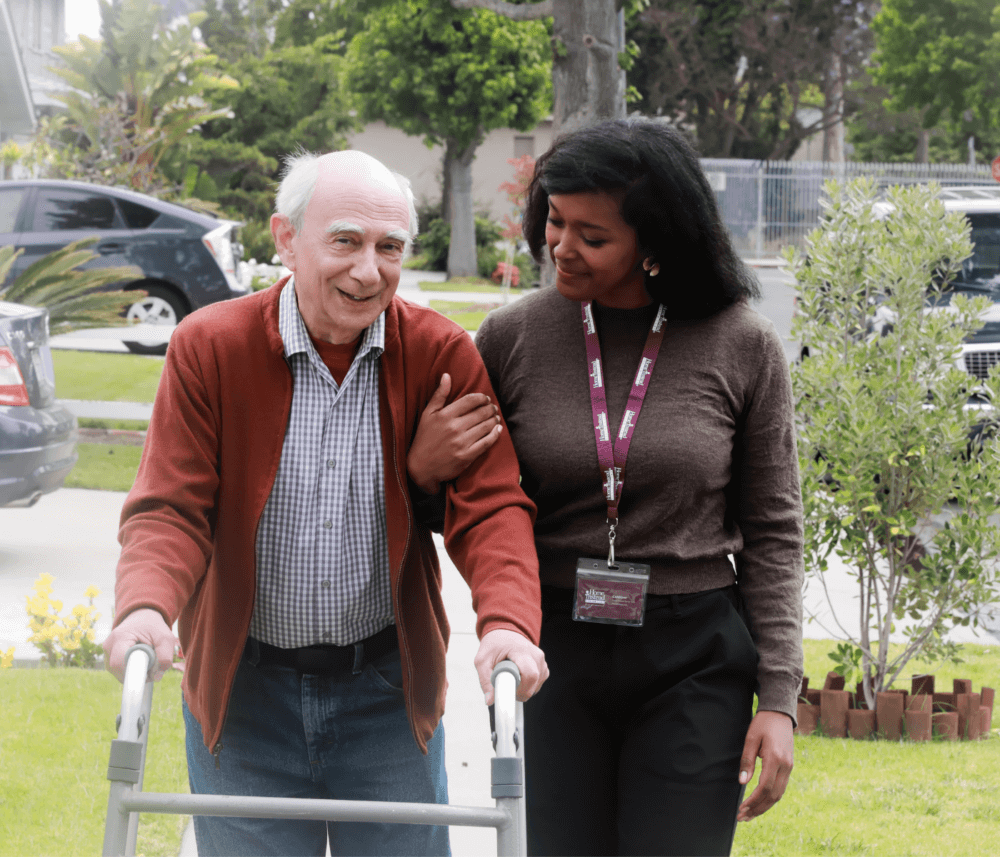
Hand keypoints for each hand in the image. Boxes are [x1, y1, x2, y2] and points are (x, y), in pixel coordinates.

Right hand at [102, 608, 178, 682]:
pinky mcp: (109, 659)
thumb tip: (156, 677)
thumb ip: (165, 656)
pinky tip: (140, 662)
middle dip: (138, 675)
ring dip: (135, 674)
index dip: (133, 674)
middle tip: (153, 667)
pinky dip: (132, 672)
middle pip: (119, 672)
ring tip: (147, 661)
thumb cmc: (153, 626)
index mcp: (120, 637)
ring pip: (119, 674)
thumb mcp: (165, 637)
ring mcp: (106, 653)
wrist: (141, 618)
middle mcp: (109, 646)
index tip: (148, 675)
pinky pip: (119, 672)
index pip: (119, 663)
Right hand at [407, 373, 502, 493]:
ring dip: (494, 420)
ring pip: (486, 426)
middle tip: (493, 408)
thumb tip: (447, 375)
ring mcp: (462, 443)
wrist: (420, 467)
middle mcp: (454, 428)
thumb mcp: (427, 414)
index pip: (470, 400)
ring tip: (495, 417)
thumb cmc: (424, 438)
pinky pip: (487, 442)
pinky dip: (495, 434)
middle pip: (481, 413)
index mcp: (445, 415)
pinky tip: (498, 429)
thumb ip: (439, 395)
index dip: (481, 398)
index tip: (485, 399)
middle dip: (490, 408)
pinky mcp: (467, 456)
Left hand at [473, 628, 548, 704]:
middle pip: (534, 681)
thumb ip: (485, 680)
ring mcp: (541, 660)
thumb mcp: (483, 660)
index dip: (521, 689)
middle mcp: (535, 654)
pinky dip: (529, 685)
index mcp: (521, 651)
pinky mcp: (543, 665)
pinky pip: (539, 682)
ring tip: (511, 679)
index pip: (529, 675)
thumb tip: (490, 700)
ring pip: (537, 684)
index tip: (510, 696)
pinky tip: (519, 678)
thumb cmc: (495, 644)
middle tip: (508, 688)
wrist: (505, 632)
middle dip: (520, 691)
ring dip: (524, 688)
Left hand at [736, 710, 794, 820]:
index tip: (742, 808)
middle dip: (758, 809)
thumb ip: (746, 760)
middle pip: (773, 795)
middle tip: (742, 817)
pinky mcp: (789, 767)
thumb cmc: (763, 724)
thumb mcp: (750, 738)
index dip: (753, 800)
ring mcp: (789, 767)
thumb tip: (742, 782)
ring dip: (764, 806)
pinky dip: (770, 798)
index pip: (765, 787)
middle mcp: (786, 766)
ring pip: (779, 794)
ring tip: (749, 815)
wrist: (780, 713)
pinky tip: (760, 803)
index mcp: (775, 758)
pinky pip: (781, 788)